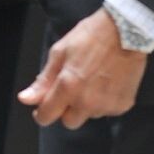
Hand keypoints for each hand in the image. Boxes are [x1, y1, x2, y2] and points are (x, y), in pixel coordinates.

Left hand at [18, 8, 146, 128]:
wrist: (128, 31)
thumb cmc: (91, 36)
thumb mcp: (60, 52)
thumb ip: (43, 80)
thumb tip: (25, 99)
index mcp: (68, 87)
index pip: (47, 117)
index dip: (42, 112)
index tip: (44, 106)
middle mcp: (87, 101)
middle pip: (69, 122)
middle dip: (67, 110)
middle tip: (72, 90)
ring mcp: (107, 105)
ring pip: (90, 116)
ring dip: (87, 105)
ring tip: (93, 81)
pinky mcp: (123, 104)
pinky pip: (108, 111)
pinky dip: (104, 101)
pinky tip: (107, 83)